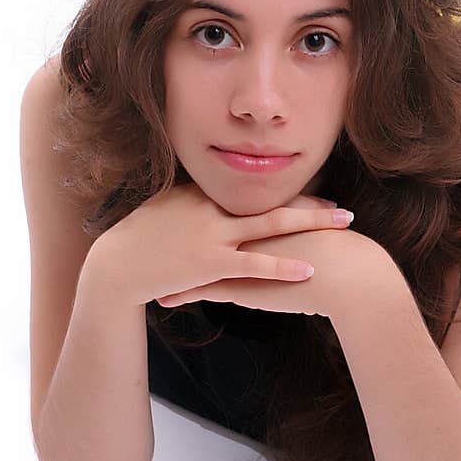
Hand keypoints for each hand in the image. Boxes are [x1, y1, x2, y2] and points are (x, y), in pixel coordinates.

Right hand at [87, 180, 356, 307]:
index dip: (292, 194)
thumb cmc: (140, 238)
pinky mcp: (211, 263)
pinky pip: (254, 264)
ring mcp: (214, 234)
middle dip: (313, 204)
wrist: (116, 265)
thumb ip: (196, 199)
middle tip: (344, 209)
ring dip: (311, 223)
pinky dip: (282, 266)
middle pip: (274, 200)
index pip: (258, 190)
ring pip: (272, 225)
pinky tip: (309, 270)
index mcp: (207, 192)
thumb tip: (214, 196)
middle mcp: (215, 207)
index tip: (320, 196)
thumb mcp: (168, 208)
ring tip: (342, 224)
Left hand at [154, 215, 378, 318]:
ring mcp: (237, 258)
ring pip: (192, 261)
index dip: (200, 212)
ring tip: (149, 270)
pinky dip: (181, 295)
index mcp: (258, 214)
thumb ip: (295, 221)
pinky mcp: (240, 286)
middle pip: (198, 230)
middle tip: (154, 234)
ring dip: (169, 267)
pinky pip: (201, 291)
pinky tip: (164, 300)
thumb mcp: (311, 226)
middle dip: (174, 233)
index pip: (220, 209)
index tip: (182, 212)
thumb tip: (289, 218)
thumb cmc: (337, 250)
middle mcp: (241, 232)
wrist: (347, 272)